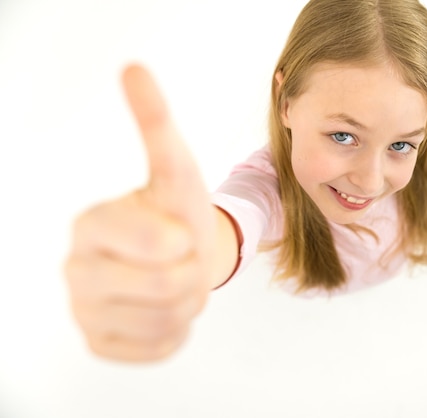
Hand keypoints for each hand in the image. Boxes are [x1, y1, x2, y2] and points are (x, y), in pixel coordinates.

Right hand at [64, 65, 237, 361]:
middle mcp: (76, 269)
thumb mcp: (175, 168)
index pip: (155, 241)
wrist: (179, 256)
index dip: (182, 239)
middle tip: (182, 259)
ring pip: (167, 320)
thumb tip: (134, 68)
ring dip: (188, 300)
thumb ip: (155, 123)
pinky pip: (160, 347)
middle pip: (167, 285)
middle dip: (191, 272)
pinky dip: (178, 329)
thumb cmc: (177, 212)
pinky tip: (165, 309)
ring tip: (176, 280)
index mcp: (90, 225)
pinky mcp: (101, 344)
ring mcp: (84, 311)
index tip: (180, 232)